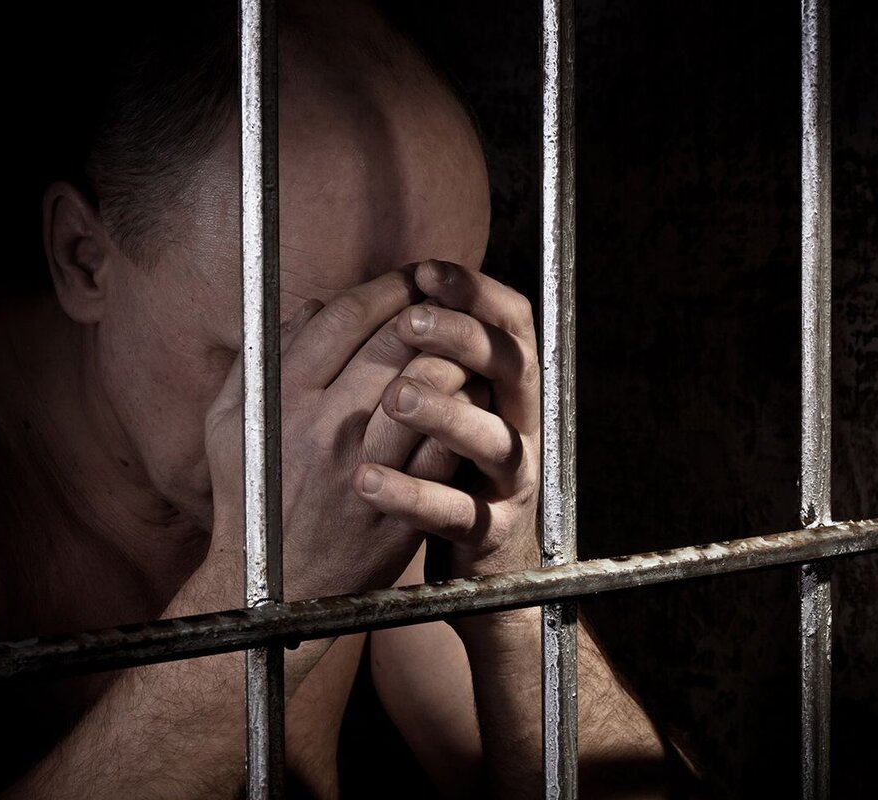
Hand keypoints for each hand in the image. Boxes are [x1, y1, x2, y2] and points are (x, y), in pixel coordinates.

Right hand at [204, 267, 482, 600]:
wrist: (275, 589)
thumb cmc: (252, 501)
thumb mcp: (231, 426)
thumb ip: (262, 360)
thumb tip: (310, 307)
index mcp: (282, 399)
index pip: (345, 317)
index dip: (385, 287)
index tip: (409, 278)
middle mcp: (323, 426)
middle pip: (393, 340)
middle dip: (428, 309)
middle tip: (446, 299)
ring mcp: (365, 466)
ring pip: (429, 383)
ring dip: (454, 354)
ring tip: (463, 345)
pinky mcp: (402, 503)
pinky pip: (446, 439)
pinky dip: (465, 410)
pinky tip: (470, 398)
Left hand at [352, 260, 540, 578]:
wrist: (477, 558)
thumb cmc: (446, 465)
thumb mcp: (442, 403)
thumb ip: (418, 357)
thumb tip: (355, 299)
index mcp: (508, 386)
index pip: (511, 322)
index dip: (476, 292)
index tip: (426, 271)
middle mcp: (522, 424)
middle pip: (512, 366)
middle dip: (464, 337)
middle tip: (413, 319)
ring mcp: (511, 480)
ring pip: (494, 439)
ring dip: (447, 413)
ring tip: (396, 399)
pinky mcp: (490, 531)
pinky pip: (455, 513)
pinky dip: (412, 496)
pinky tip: (367, 482)